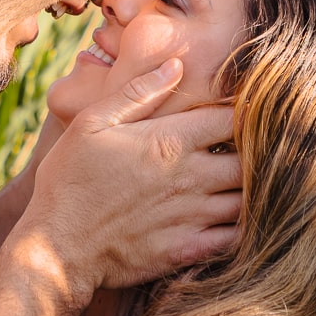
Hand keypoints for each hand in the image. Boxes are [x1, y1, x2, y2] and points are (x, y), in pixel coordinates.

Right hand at [16, 58, 239, 294]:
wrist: (56, 249)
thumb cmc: (68, 180)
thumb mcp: (91, 123)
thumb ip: (137, 93)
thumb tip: (176, 66)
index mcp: (168, 141)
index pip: (232, 118)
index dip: (246, 111)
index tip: (245, 110)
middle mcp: (189, 177)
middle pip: (251, 158)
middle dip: (258, 150)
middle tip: (254, 146)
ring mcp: (191, 216)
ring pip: (249, 197)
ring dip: (255, 186)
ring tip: (249, 179)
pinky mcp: (188, 249)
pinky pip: (236, 237)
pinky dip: (247, 225)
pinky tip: (238, 216)